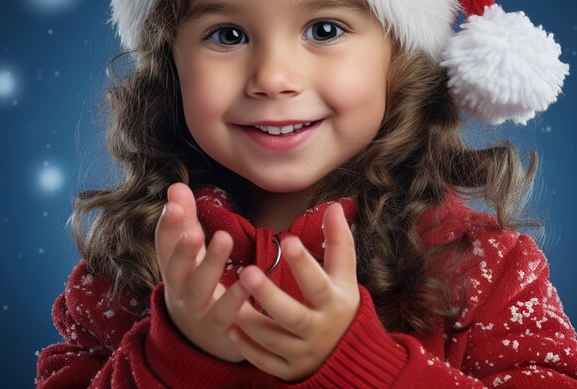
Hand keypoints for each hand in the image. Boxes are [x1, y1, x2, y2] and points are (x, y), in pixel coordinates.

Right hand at [155, 183, 251, 361]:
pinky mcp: (217, 330)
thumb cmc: (195, 284)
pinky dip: (234, 299)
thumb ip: (184, 220)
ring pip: (200, 289)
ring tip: (224, 238)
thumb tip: (175, 185)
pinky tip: (246, 281)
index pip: (163, 245)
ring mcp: (196, 312)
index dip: (167, 226)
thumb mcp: (188, 254)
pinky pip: (224, 314)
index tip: (172, 203)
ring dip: (210, 264)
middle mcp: (179, 290)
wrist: (197, 341)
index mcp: (172, 268)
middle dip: (183, 248)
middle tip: (194, 229)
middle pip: (176, 269)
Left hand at [228, 202, 359, 381]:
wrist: (349, 355)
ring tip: (227, 295)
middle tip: (247, 271)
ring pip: (273, 339)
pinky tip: (230, 328)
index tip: (288, 239)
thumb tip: (334, 206)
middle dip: (269, 295)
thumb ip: (338, 241)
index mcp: (333, 303)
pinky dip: (247, 348)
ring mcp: (302, 353)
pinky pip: (265, 362)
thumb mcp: (344, 274)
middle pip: (292, 316)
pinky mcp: (288, 370)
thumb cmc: (339, 303)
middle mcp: (318, 330)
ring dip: (249, 320)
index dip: (304, 264)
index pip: (318, 284)